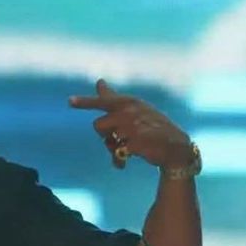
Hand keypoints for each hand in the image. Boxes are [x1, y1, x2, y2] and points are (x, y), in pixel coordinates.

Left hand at [68, 79, 192, 169]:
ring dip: (112, 149)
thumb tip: (99, 82)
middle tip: (118, 138)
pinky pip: (117, 154)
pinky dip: (118, 161)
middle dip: (104, 135)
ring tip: (124, 150)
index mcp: (129, 102)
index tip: (69, 101)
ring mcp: (135, 127)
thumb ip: (113, 97)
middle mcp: (131, 112)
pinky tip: (124, 163)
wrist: (176, 147)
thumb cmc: (151, 126)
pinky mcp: (138, 143)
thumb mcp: (135, 108)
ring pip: (107, 141)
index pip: (103, 101)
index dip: (85, 102)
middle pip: (97, 126)